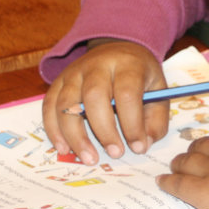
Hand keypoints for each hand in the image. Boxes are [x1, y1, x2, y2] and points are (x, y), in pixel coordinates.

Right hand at [42, 39, 168, 164]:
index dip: (132, 124)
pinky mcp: (59, 81)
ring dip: (76, 135)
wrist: (118, 50)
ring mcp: (75, 72)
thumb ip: (155, 119)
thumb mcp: (158, 90)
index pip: (127, 93)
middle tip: (115, 153)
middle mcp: (98, 65)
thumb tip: (144, 145)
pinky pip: (50, 105)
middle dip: (104, 130)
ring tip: (89, 158)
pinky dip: (53, 129)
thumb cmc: (139, 75)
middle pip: (94, 96)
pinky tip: (63, 148)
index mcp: (127, 64)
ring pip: (67, 103)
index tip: (138, 147)